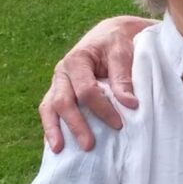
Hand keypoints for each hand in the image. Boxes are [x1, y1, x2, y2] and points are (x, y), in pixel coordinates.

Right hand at [39, 16, 150, 152]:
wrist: (112, 34)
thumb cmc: (118, 43)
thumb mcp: (123, 54)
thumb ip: (124, 77)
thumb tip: (130, 104)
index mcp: (77, 60)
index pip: (86, 90)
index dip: (103, 109)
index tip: (119, 124)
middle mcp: (63, 72)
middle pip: (64, 102)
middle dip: (76, 125)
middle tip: (89, 146)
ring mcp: (59, 83)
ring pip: (50, 107)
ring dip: (54, 129)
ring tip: (59, 149)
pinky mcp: (60, 92)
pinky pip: (50, 110)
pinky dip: (52, 126)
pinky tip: (57, 143)